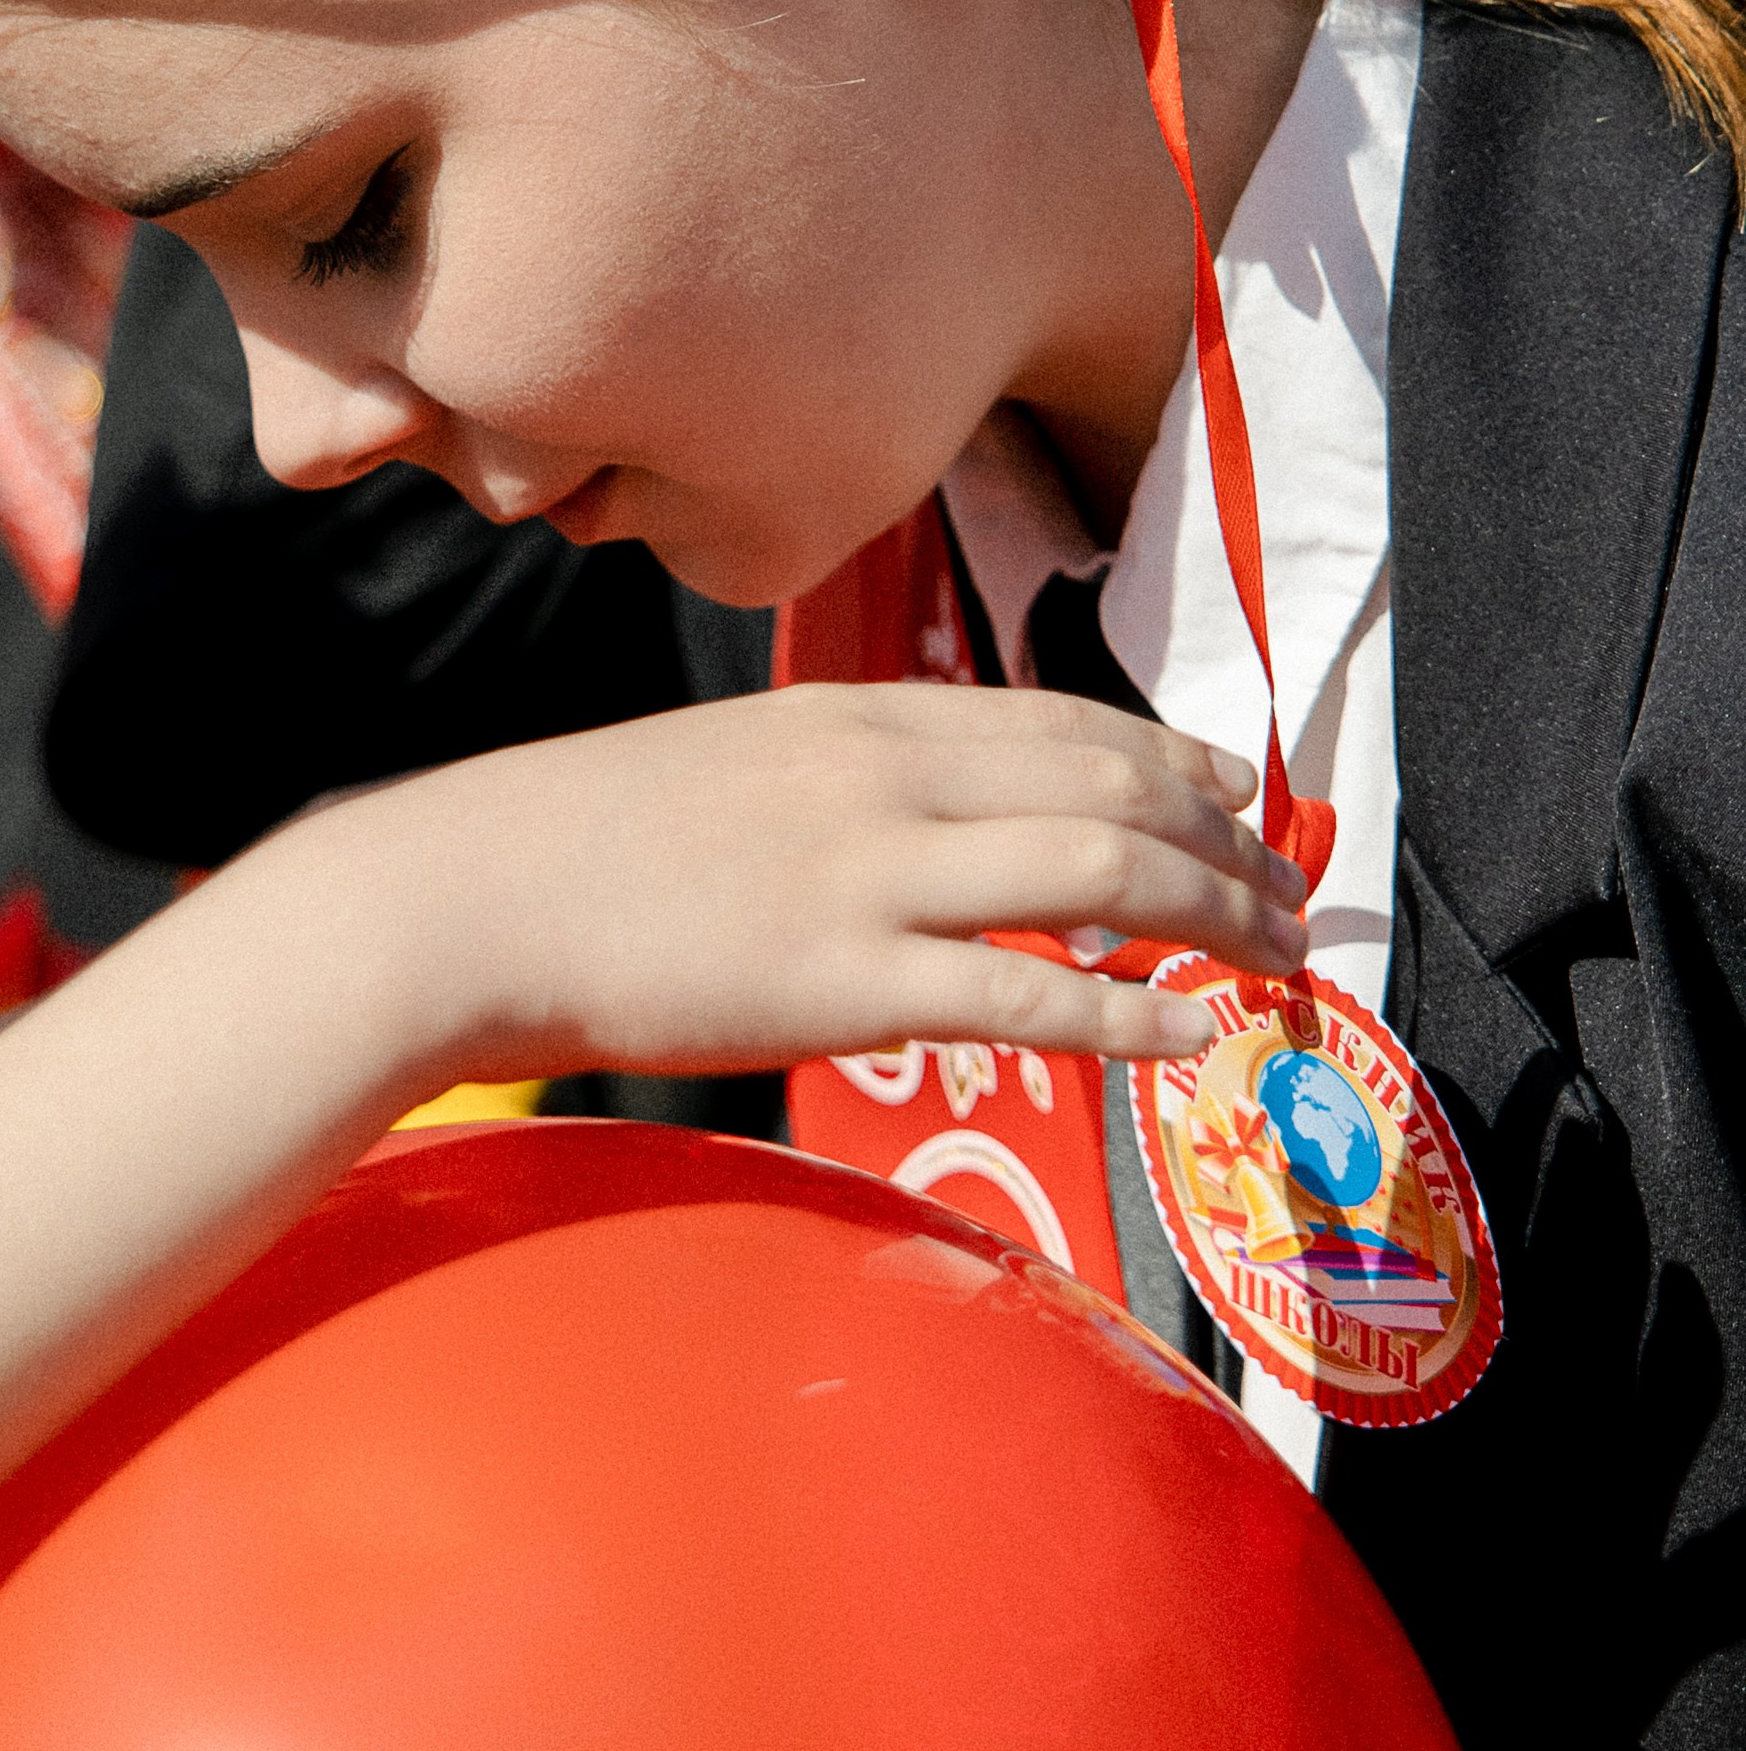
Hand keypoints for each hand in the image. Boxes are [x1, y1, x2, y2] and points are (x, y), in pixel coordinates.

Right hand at [237, 680, 1308, 1089]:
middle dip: (1220, 832)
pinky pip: (1024, 990)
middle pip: (1103, 780)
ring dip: (1207, 909)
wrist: (464, 893)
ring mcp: (864, 871)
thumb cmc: (576, 847)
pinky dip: (1126, 1009)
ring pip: (1094, 867)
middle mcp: (879, 773)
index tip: (1236, 788)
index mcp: (852, 717)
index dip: (1169, 753)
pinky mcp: (841, 978)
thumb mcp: (724, 772)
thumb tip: (911, 836)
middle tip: (1286, 883)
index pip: (1054, 718)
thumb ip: (831, 787)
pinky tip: (1187, 1033)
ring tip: (1272, 952)